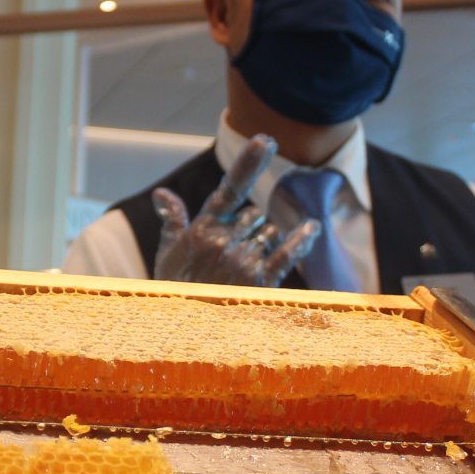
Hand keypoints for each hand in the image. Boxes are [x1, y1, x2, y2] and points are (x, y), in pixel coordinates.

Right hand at [152, 134, 320, 287]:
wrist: (182, 334)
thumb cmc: (174, 291)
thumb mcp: (167, 255)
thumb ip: (172, 220)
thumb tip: (162, 192)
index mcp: (202, 228)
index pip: (229, 187)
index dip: (248, 162)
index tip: (266, 139)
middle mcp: (225, 241)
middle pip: (252, 215)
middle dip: (245, 226)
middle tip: (224, 256)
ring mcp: (244, 261)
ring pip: (268, 233)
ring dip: (261, 242)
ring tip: (235, 271)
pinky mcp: (261, 283)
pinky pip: (286, 254)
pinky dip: (301, 239)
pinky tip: (313, 227)